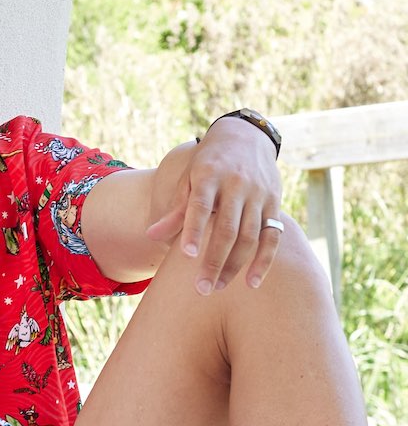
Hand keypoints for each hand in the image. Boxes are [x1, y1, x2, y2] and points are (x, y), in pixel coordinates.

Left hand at [146, 116, 282, 293]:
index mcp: (210, 176)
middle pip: (227, 229)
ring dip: (234, 266)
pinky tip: (251, 283)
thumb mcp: (188, 179)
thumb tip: (151, 236)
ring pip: (250, 236)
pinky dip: (264, 261)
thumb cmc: (208, 165)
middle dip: (214, 261)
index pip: (201, 206)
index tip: (185, 255)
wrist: (245, 137)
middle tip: (200, 289)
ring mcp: (258, 195)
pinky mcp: (274, 204)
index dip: (194, 230)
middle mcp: (237, 185)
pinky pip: (273, 237)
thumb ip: (175, 209)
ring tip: (216, 287)